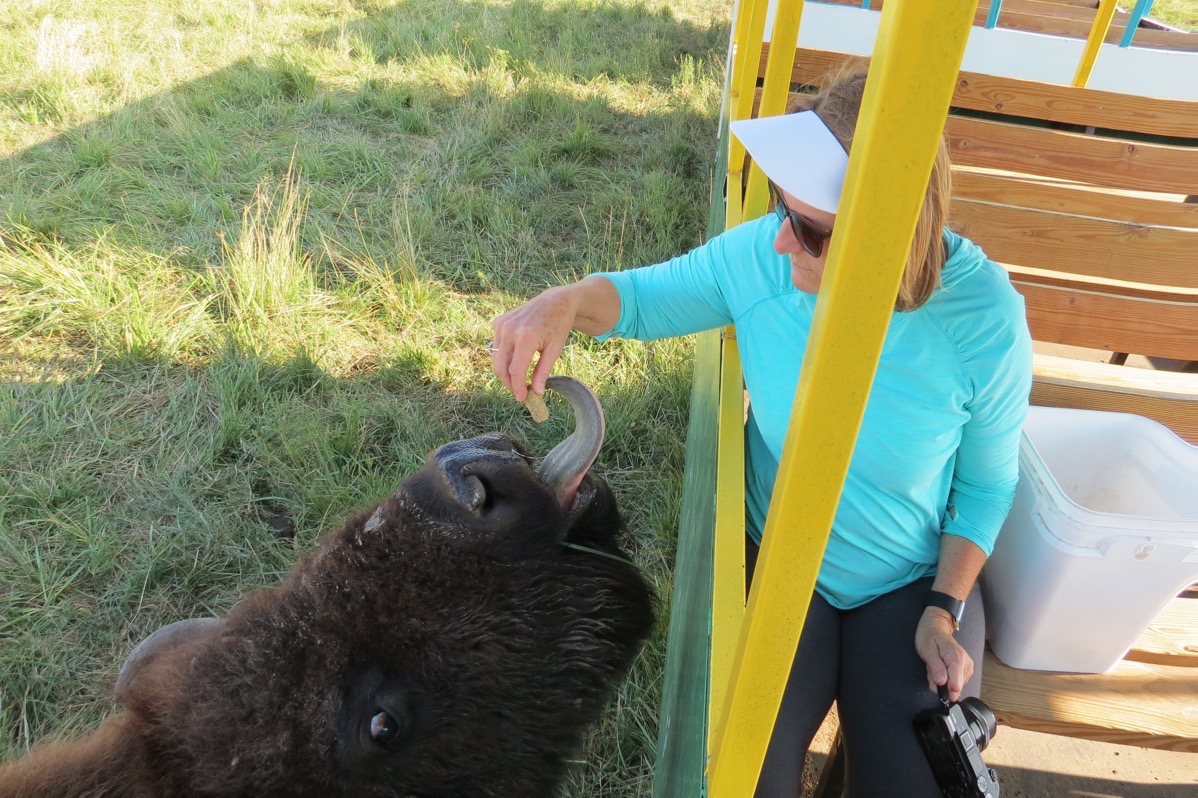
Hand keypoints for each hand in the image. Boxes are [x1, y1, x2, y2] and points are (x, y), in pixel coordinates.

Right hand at [491, 286, 579, 400]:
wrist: (555, 301)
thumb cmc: (558, 325)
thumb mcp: (555, 350)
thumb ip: (543, 371)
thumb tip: (537, 391)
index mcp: (526, 337)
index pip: (515, 370)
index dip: (518, 387)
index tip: (522, 398)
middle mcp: (510, 330)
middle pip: (501, 366)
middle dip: (509, 382)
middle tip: (519, 391)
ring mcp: (502, 324)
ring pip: (497, 358)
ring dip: (505, 371)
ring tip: (519, 378)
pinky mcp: (498, 321)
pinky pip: (497, 346)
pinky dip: (504, 356)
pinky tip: (517, 357)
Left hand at [914, 607, 973, 701]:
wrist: (936, 627)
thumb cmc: (929, 636)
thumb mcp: (926, 649)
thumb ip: (935, 666)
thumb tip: (942, 683)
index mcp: (956, 658)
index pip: (956, 685)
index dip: (943, 688)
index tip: (934, 679)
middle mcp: (966, 663)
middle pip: (954, 687)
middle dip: (940, 682)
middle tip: (932, 668)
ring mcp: (967, 667)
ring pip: (954, 686)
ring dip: (942, 680)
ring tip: (935, 666)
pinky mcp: (966, 670)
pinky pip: (955, 682)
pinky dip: (946, 678)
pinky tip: (940, 668)